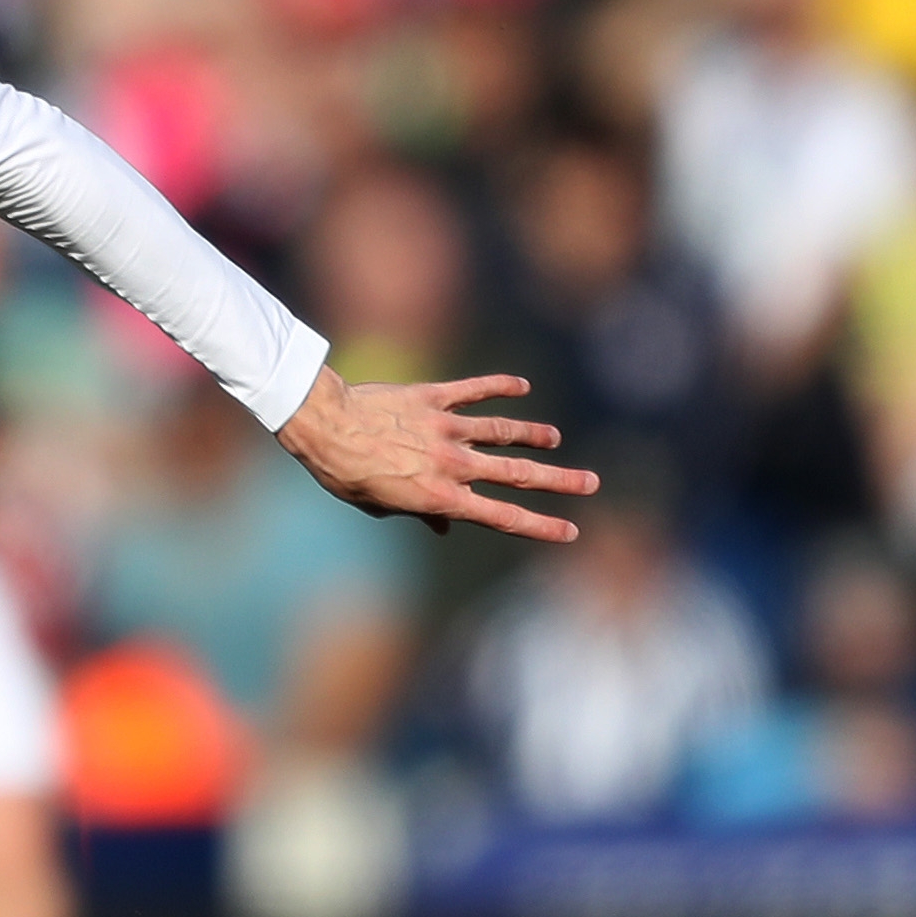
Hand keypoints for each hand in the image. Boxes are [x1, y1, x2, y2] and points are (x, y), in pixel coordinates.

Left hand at [275, 367, 595, 541]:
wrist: (323, 426)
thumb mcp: (379, 507)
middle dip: (559, 480)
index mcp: (441, 496)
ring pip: (503, 432)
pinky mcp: (433, 397)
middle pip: (518, 475)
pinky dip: (499, 386)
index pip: (502, 516)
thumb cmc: (345, 474)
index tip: (571, 530)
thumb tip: (443, 527)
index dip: (540, 525)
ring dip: (532, 434)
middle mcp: (453, 463)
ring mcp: (446, 428)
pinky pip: (473, 390)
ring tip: (554, 438)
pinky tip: (521, 385)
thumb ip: (419, 513)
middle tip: (592, 483)